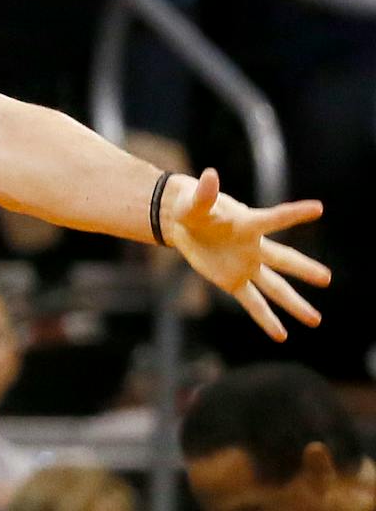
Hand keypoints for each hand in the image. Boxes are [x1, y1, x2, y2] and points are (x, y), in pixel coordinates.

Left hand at [161, 168, 327, 341]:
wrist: (184, 224)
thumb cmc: (193, 207)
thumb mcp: (194, 202)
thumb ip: (204, 193)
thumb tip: (209, 175)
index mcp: (248, 224)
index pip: (274, 218)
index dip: (294, 213)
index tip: (318, 208)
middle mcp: (254, 247)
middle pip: (283, 260)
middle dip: (304, 269)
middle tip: (327, 278)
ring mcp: (246, 266)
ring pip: (275, 288)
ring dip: (294, 304)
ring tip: (316, 320)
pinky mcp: (233, 281)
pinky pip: (253, 302)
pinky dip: (265, 318)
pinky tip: (281, 335)